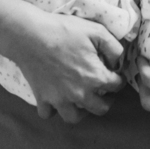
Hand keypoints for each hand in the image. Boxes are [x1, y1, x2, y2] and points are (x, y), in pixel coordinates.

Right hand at [5, 8, 124, 123]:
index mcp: (95, 77)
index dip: (119, 79)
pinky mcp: (42, 98)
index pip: (116, 86)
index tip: (116, 76)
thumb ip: (114, 47)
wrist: (30, 35)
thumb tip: (117, 62)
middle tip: (105, 92)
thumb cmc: (64, 30)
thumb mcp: (97, 31)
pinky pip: (48, 114)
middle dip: (107, 100)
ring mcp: (59, 99)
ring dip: (81, 111)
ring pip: (74, 118)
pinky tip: (57, 99)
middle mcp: (79, 94)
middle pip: (100, 109)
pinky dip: (53, 110)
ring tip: (83, 101)